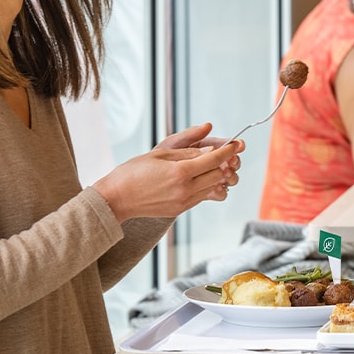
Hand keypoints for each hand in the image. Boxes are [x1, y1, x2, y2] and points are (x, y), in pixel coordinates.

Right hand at [93, 123, 243, 222]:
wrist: (117, 199)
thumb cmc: (133, 172)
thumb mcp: (160, 155)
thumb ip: (187, 153)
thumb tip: (209, 150)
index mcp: (180, 172)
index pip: (213, 160)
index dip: (227, 151)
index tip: (236, 144)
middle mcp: (185, 189)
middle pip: (218, 175)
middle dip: (224, 163)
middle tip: (224, 153)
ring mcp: (183, 202)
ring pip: (212, 187)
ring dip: (215, 176)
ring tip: (210, 165)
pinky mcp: (180, 210)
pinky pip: (201, 196)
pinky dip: (204, 186)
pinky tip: (197, 178)